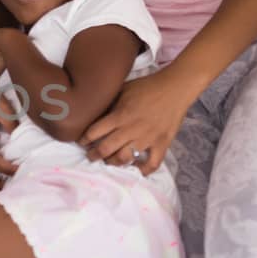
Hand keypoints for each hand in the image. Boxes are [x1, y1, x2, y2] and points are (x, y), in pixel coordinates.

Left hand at [78, 69, 197, 176]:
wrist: (175, 88)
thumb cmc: (147, 87)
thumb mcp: (123, 89)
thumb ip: (109, 103)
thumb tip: (93, 111)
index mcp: (120, 115)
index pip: (94, 132)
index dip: (84, 139)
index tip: (81, 142)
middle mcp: (131, 130)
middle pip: (106, 149)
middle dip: (94, 155)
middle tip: (91, 156)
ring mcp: (147, 139)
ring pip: (125, 158)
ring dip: (113, 162)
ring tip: (109, 161)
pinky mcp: (162, 144)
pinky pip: (152, 164)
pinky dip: (143, 170)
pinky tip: (136, 169)